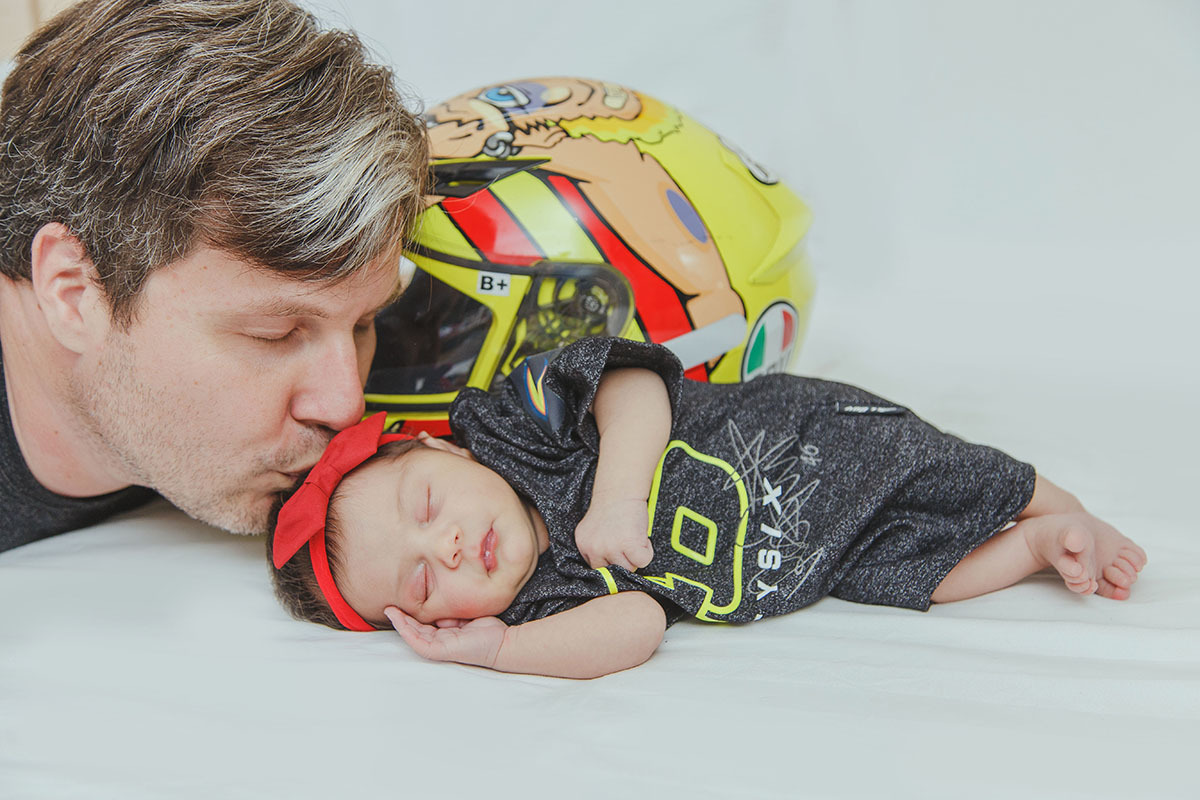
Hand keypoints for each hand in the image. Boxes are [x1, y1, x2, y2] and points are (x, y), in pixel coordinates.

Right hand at [385, 607, 507, 668]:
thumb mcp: (465, 617)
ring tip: (391, 612)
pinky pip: (419, 642)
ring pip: (414, 636)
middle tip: (389, 607)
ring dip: (400, 624)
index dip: (412, 616)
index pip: (424, 626)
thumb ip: (452, 615)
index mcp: (445, 636)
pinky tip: (400, 622)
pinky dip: (408, 632)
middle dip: (401, 619)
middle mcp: (440, 643)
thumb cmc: (487, 631)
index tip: (403, 604)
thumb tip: (440, 609)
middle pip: (415, 631)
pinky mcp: (440, 650)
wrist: (501, 642)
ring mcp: (439, 648)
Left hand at [574, 495, 653, 570]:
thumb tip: (611, 569)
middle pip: (613, 572)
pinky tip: (641, 538)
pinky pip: (642, 561)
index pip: (598, 568)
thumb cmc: (613, 507)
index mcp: (583, 545)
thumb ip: (598, 549)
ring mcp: (610, 548)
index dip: (611, 560)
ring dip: (635, 556)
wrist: (620, 491)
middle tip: (626, 540)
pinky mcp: (628, 545)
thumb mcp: (596, 531)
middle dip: (623, 560)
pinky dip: (647, 552)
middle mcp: (594, 549)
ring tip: (633, 536)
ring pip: (629, 568)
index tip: (617, 548)